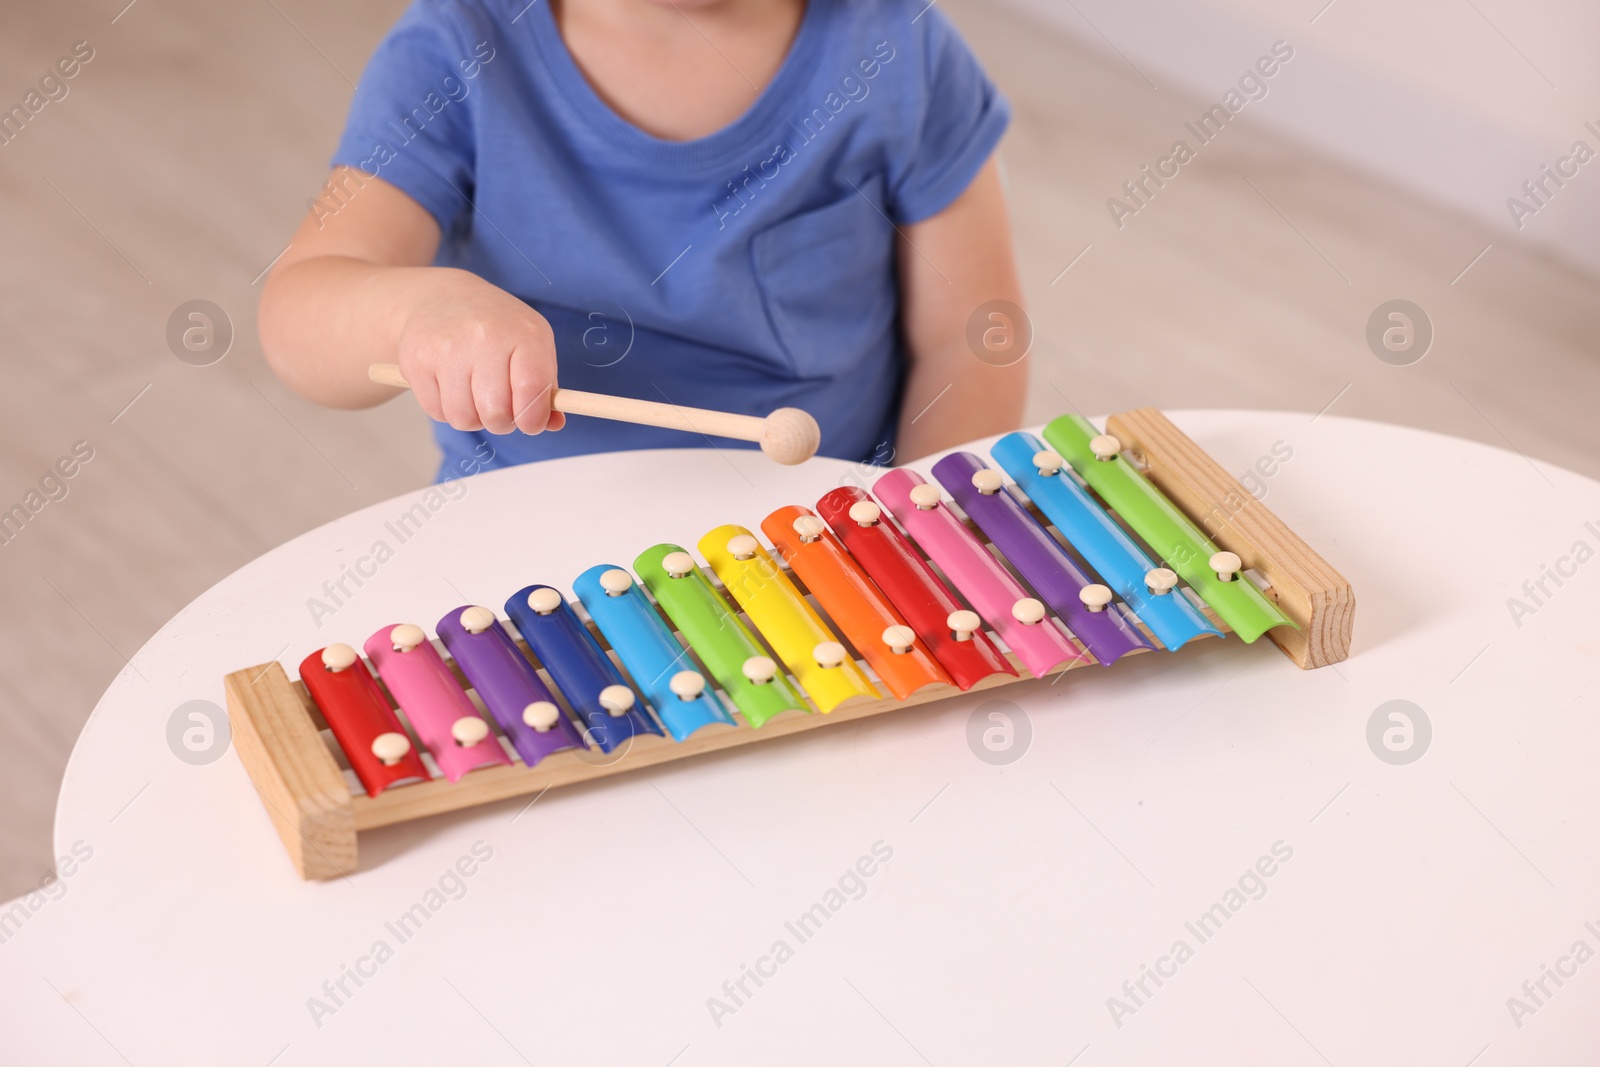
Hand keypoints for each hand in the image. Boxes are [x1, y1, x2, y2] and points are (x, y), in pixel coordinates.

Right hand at [394, 269, 564, 435]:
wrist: (443, 298)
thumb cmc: (497, 328)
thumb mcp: (532, 345)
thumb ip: (545, 387)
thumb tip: (552, 424)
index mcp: (524, 333)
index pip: (532, 391)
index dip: (533, 419)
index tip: (530, 423)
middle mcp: (484, 337)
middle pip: (496, 413)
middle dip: (501, 422)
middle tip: (500, 409)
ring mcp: (447, 348)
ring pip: (463, 419)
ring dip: (473, 418)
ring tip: (475, 395)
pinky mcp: (416, 360)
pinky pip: (437, 412)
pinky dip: (447, 409)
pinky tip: (451, 387)